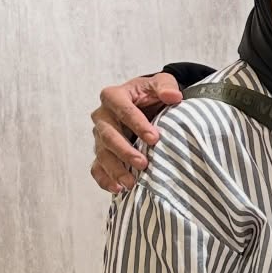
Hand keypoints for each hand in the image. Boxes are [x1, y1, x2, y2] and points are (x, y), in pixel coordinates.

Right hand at [90, 72, 181, 194]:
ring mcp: (100, 136)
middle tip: (143, 164)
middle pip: (108, 135)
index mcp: (114, 96)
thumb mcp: (160, 83)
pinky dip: (105, 179)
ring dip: (115, 170)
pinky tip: (118, 189)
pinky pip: (97, 168)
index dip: (137, 124)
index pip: (122, 109)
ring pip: (102, 154)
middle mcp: (102, 117)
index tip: (154, 138)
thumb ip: (166, 86)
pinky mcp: (101, 152)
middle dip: (125, 151)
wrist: (145, 104)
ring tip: (131, 183)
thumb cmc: (151, 94)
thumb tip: (174, 96)